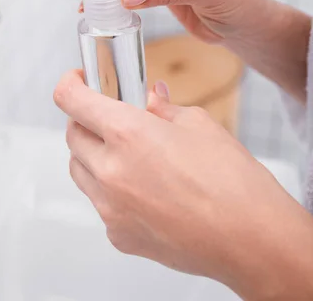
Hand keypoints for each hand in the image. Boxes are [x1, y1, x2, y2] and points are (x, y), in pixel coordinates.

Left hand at [54, 71, 312, 300]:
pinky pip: (100, 203)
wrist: (252, 239)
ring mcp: (110, 208)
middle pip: (72, 135)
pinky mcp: (119, 235)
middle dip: (84, 119)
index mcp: (127, 134)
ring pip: (80, 170)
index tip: (78, 81)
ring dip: (92, 154)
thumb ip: (163, 109)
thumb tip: (150, 99)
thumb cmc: (232, 181)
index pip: (71, 100)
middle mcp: (110, 171)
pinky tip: (142, 186)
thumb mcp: (197, 124)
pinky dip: (110, 189)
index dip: (69, 84)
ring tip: (125, 151)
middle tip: (108, 114)